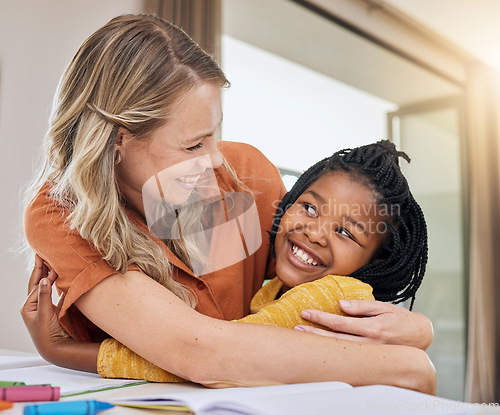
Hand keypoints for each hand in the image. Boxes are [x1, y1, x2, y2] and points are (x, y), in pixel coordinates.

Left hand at [20, 255, 100, 371]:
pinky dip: (58, 284)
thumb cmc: (46, 334)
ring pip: (46, 286)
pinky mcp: (53, 309)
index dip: (41, 271)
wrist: (54, 348)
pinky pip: (55, 293)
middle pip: (38, 282)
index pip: (35, 284)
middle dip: (41, 268)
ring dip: (50, 274)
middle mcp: (34, 304)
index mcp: (28, 306)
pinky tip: (61, 278)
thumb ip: (44, 297)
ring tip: (52, 262)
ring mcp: (43, 306)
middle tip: (43, 253)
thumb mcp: (44, 315)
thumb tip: (43, 279)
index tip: (43, 256)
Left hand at [295, 300, 432, 349]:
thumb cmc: (400, 318)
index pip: (340, 323)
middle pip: (336, 340)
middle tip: (297, 329)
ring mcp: (370, 353)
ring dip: (321, 344)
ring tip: (303, 339)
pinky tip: (322, 350)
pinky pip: (349, 357)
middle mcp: (370, 343)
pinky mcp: (371, 359)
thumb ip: (362, 306)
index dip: (321, 318)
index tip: (306, 312)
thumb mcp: (383, 307)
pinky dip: (334, 353)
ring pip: (340, 350)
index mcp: (372, 327)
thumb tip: (341, 304)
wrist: (420, 336)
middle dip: (315, 334)